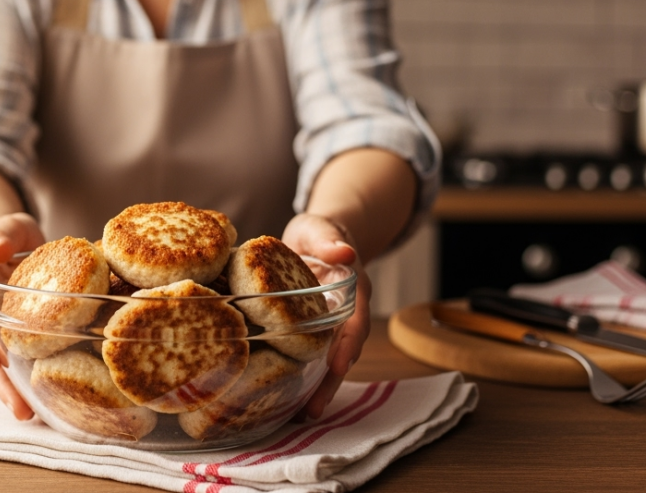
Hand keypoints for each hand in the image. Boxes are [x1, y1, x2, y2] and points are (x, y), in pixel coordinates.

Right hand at [0, 212, 45, 420]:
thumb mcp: (4, 226)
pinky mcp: (14, 336)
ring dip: (12, 390)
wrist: (10, 240)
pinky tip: (44, 399)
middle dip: (0, 384)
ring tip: (29, 415)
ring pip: (0, 364)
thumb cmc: (8, 234)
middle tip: (20, 410)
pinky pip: (18, 360)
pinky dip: (27, 379)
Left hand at [281, 212, 371, 418]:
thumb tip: (345, 250)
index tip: (337, 366)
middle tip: (314, 409)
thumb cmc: (319, 233)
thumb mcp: (321, 229)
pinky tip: (289, 398)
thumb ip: (330, 239)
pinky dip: (307, 377)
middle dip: (332, 381)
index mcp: (353, 289)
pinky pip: (315, 356)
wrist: (320, 238)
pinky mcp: (317, 331)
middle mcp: (348, 312)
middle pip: (345, 351)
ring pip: (331, 360)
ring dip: (320, 387)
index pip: (356, 320)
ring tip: (303, 415)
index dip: (348, 344)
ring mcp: (334, 325)